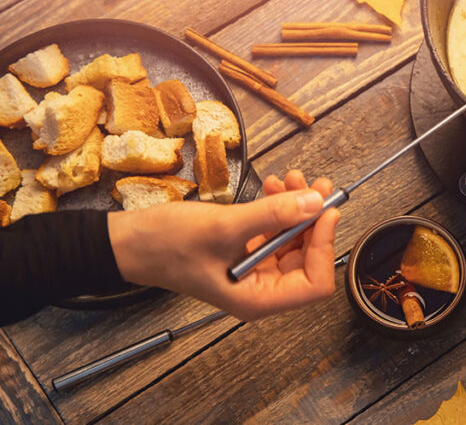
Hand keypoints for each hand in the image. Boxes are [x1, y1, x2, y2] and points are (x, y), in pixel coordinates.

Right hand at [109, 170, 340, 319]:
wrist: (127, 241)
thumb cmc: (166, 244)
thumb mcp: (224, 227)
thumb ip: (273, 215)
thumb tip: (315, 202)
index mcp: (258, 299)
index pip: (315, 283)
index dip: (325, 245)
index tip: (326, 209)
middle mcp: (261, 290)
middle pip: (308, 257)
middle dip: (313, 218)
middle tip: (315, 184)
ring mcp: (254, 271)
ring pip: (294, 240)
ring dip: (297, 207)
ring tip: (291, 178)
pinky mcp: (244, 252)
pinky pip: (274, 232)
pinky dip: (279, 208)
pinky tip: (273, 186)